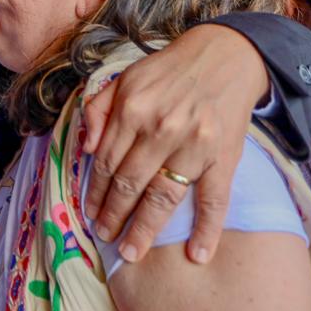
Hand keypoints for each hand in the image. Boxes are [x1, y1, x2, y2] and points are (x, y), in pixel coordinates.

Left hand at [82, 24, 268, 264]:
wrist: (225, 56)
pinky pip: (215, 200)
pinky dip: (207, 230)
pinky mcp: (224, 157)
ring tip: (131, 252)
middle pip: (130, 184)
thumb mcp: (123, 79)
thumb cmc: (168, 71)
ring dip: (145, 229)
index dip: (96, 191)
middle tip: (105, 237)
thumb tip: (85, 149)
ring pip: (163, 197)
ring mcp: (194, 145)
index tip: (90, 212)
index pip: (107, 162)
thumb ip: (98, 111)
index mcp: (133, 109)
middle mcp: (161, 129)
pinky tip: (197, 254)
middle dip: (114, 215)